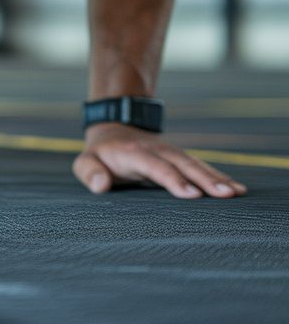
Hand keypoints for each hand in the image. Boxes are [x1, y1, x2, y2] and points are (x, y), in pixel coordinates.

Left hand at [73, 124, 247, 199]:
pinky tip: (239, 189)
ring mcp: (171, 152)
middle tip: (226, 195)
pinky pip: (201, 167)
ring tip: (238, 193)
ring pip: (196, 164)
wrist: (114, 128)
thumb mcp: (85, 162)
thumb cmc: (100, 155)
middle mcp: (156, 150)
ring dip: (217, 178)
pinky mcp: (180, 158)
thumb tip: (101, 186)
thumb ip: (90, 173)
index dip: (172, 179)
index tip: (191, 195)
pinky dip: (219, 176)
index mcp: (133, 152)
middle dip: (204, 179)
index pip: (154, 166)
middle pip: (182, 164)